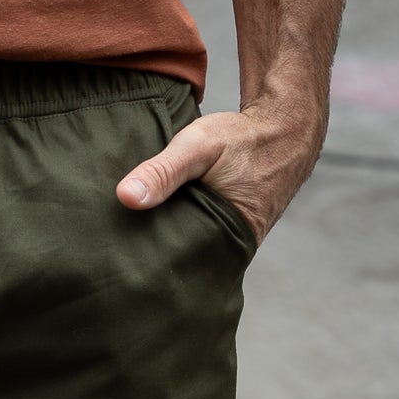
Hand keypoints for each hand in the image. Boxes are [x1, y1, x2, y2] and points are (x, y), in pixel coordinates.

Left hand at [115, 102, 326, 248]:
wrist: (285, 131)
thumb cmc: (242, 138)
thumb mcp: (199, 147)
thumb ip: (163, 171)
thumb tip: (125, 197)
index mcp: (222, 242)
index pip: (173, 268)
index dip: (145, 267)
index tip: (115, 264)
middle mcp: (227, 251)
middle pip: (178, 265)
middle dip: (151, 262)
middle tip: (113, 261)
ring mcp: (229, 245)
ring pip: (187, 254)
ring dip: (164, 249)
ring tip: (126, 250)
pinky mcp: (228, 235)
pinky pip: (196, 242)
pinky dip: (178, 236)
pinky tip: (153, 232)